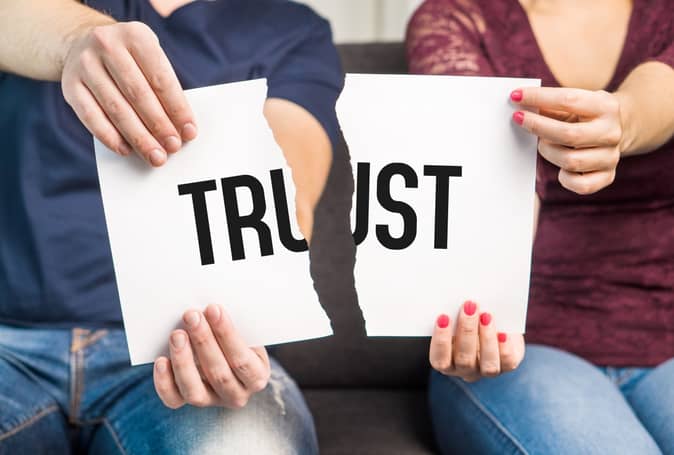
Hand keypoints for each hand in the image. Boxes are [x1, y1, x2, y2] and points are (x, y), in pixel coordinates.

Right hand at [61, 21, 196, 165]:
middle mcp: (106, 44)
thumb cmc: (130, 58)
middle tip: (173, 147)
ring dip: (138, 137)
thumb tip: (179, 126)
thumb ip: (164, 85)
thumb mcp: (149, 56)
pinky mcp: (70, 85)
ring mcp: (85, 64)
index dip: (177, 108)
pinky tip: (126, 150)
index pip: (161, 79)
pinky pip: (91, 116)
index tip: (189, 131)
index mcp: (135, 35)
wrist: (83, 42)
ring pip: (116, 108)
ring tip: (155, 155)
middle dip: (159, 125)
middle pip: (138, 95)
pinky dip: (110, 137)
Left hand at [153, 304, 269, 408]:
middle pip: (218, 373)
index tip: (214, 309)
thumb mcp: (246, 333)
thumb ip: (232, 326)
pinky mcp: (189, 402)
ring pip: (194, 390)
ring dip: (183, 360)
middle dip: (203, 341)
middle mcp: (237, 394)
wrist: (228, 356)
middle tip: (191, 316)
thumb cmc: (237, 339)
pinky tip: (161, 360)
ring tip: (176, 335)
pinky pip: (174, 399)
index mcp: (256, 376)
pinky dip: (164, 381)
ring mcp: (212, 401)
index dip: (227, 334)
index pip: (242, 360)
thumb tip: (210, 309)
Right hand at [430, 301, 524, 381]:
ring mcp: (486, 370)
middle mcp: (465, 370)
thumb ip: (450, 312)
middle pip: (464, 360)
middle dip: (466, 331)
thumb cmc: (467, 318)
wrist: (494, 323)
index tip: (443, 317)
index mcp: (445, 361)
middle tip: (469, 306)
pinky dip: (505, 346)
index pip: (439, 360)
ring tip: (486, 315)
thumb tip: (454, 299)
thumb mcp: (455, 316)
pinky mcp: (506, 365)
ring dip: (486, 338)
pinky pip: (507, 361)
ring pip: (487, 365)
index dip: (441, 340)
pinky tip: (504, 331)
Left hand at [511, 87, 622, 194]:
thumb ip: (550, 104)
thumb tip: (519, 102)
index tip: (515, 96)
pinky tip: (560, 169)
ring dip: (549, 152)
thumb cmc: (584, 115)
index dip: (539, 98)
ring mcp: (611, 156)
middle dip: (538, 126)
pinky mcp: (607, 176)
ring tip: (544, 144)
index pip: (569, 100)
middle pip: (568, 134)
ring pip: (571, 161)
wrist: (619, 129)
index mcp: (606, 107)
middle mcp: (612, 132)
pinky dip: (565, 178)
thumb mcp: (574, 103)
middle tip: (519, 119)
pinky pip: (581, 185)